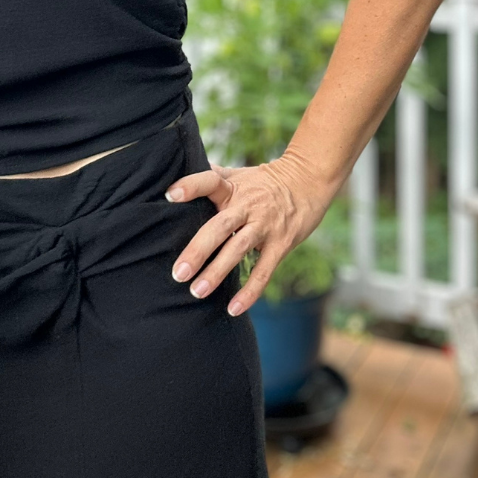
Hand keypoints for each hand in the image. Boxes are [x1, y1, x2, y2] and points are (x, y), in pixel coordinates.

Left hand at [165, 156, 332, 315]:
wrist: (307, 181)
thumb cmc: (263, 181)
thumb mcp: (237, 174)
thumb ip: (211, 177)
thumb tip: (181, 168)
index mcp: (232, 187)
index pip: (209, 181)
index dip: (191, 186)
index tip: (169, 195)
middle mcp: (247, 205)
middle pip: (220, 226)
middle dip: (198, 250)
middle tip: (178, 273)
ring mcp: (264, 225)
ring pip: (238, 249)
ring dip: (217, 272)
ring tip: (196, 291)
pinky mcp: (281, 244)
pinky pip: (264, 271)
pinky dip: (250, 292)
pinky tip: (233, 308)